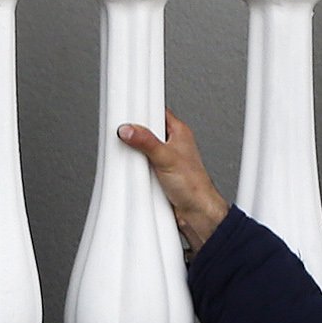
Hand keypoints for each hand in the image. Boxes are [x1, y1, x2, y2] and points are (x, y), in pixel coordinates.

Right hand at [115, 117, 230, 253]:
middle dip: (135, 135)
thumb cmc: (194, 185)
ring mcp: (164, 160)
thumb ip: (145, 143)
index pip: (158, 112)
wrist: (196, 211)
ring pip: (142, 150)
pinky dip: (136, 169)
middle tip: (125, 135)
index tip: (128, 113)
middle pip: (146, 131)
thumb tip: (129, 131)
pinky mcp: (158, 174)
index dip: (143, 111)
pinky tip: (135, 172)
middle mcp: (172, 144)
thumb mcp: (165, 158)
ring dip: (135, 155)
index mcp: (179, 132)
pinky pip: (141, 166)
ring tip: (130, 157)